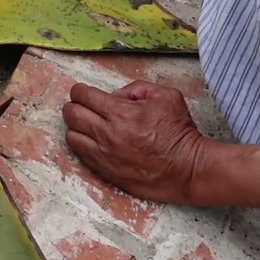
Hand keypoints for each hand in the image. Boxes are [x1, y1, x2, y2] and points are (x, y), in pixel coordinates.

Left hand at [61, 80, 205, 203]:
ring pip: (71, 136)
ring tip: (89, 126)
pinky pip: (81, 155)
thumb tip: (116, 95)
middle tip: (85, 107)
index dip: (80, 91)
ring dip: (77, 128)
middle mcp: (108, 134)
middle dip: (75, 106)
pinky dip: (83, 146)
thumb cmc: (180, 134)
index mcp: (121, 113)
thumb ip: (137, 88)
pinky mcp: (106, 172)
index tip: (84, 92)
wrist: (189, 169)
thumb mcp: (166, 97)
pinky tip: (94, 142)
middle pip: (70, 114)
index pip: (82, 95)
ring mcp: (105, 155)